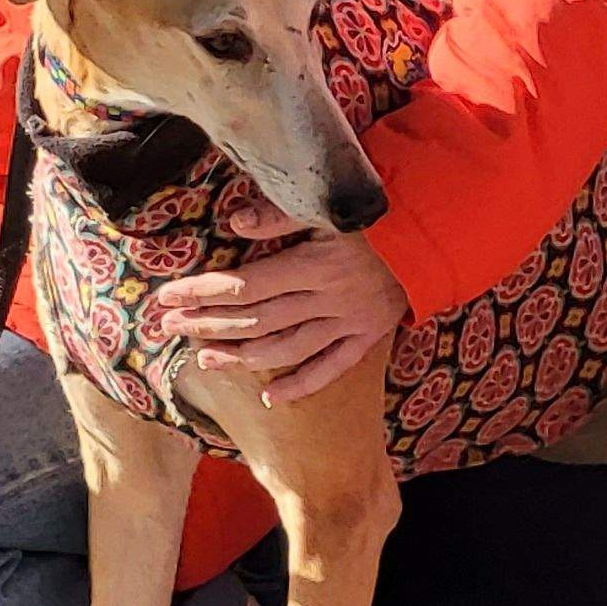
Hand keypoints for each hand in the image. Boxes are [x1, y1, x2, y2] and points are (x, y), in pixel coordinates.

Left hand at [143, 202, 412, 400]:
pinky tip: (268, 398)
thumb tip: (234, 221)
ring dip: (242, 356)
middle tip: (168, 327)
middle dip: (208, 323)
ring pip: (286, 349)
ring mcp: (349, 323)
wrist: (438, 238)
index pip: (246, 284)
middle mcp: (329, 299)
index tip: (168, 296)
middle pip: (256, 319)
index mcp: (316, 264)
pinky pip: (330, 369)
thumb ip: (282, 214)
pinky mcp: (367, 338)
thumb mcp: (333, 207)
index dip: (203, 291)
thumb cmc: (380, 216)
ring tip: (204, 358)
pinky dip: (300, 385)